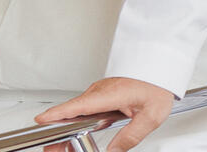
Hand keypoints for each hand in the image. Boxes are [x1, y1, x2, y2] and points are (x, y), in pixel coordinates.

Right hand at [36, 77, 174, 151]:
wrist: (163, 64)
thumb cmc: (159, 83)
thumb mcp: (152, 115)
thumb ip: (131, 135)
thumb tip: (114, 151)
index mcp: (112, 93)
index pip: (81, 104)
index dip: (60, 112)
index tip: (42, 119)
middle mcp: (102, 90)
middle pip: (73, 111)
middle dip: (58, 130)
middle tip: (53, 148)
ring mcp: (100, 90)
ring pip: (77, 110)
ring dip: (67, 126)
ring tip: (62, 146)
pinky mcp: (101, 93)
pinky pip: (83, 107)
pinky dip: (76, 120)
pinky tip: (77, 133)